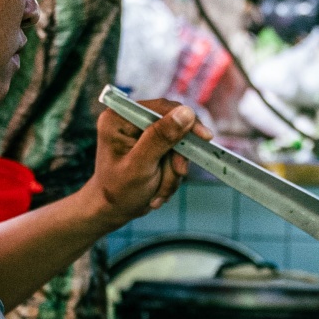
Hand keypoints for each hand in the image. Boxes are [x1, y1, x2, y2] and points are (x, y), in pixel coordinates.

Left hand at [84, 99, 207, 230]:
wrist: (114, 211)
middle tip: (177, 174)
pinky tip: (158, 189)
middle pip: (172, 126)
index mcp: (119, 118)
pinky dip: (171, 174)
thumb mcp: (140, 166)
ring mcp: (142, 134)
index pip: (160, 108)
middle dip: (176, 157)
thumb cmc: (118, 191)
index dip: (185, 120)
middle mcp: (130, 120)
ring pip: (177, 144)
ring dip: (173, 171)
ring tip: (159, 191)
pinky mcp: (152, 146)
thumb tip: (186, 112)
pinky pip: (175, 155)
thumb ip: (160, 138)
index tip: (204, 137)